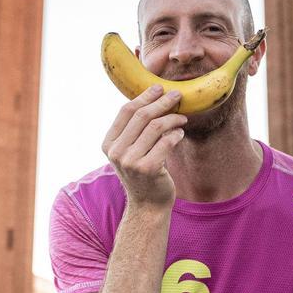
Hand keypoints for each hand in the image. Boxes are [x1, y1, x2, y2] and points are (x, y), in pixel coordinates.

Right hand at [101, 86, 187, 208]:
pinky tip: (180, 133)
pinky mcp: (148, 169)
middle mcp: (116, 152)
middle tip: (177, 96)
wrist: (148, 205)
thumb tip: (153, 98)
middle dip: (162, 102)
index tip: (159, 88)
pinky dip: (176, 133)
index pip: (126, 111)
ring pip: (156, 127)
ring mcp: (131, 161)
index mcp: (109, 143)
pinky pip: (166, 142)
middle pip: (142, 116)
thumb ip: (134, 130)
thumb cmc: (143, 173)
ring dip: (173, 118)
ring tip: (182, 118)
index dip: (144, 96)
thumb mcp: (131, 151)